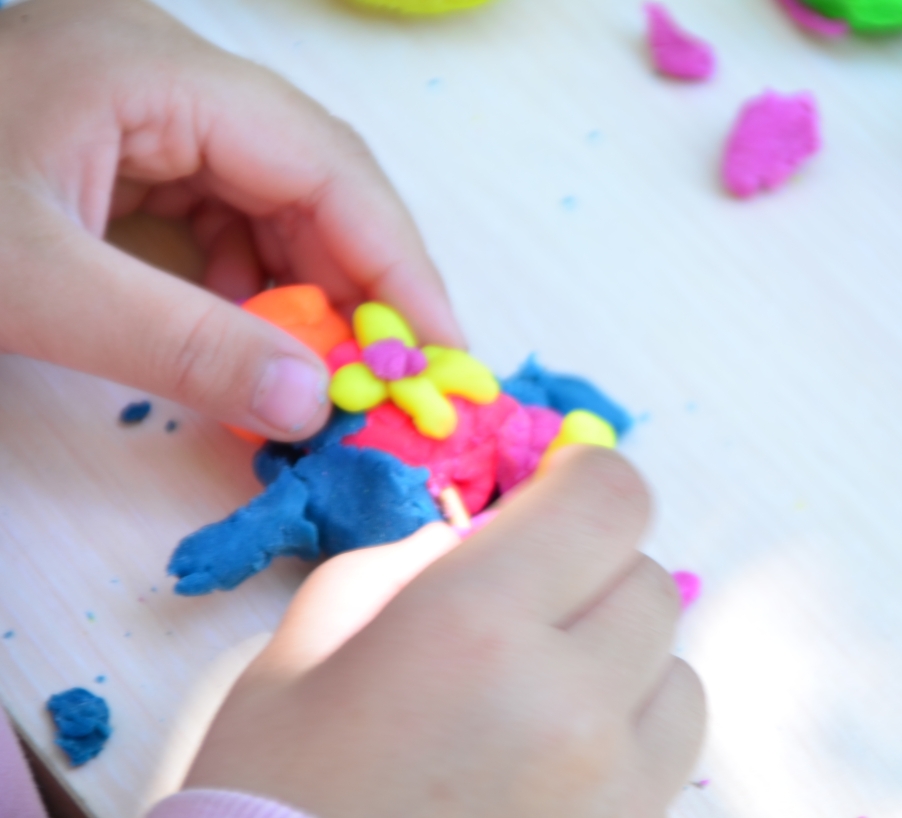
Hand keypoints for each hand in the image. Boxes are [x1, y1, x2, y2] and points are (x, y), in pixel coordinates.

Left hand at [0, 0, 461, 439]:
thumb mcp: (30, 288)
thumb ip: (179, 346)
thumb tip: (309, 407)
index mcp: (158, 73)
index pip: (328, 164)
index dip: (399, 265)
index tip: (443, 358)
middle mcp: (168, 76)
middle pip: (313, 178)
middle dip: (358, 284)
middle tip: (390, 383)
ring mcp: (143, 109)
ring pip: (272, 198)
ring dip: (304, 290)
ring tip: (321, 375)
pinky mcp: (120, 150)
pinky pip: (219, 214)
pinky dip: (246, 283)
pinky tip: (245, 337)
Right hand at [184, 448, 706, 816]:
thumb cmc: (269, 803)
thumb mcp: (299, 658)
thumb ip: (396, 570)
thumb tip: (471, 542)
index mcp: (475, 627)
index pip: (609, 499)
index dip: (583, 480)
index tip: (550, 493)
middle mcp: (569, 703)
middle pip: (648, 580)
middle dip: (591, 571)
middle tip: (524, 601)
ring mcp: (615, 789)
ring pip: (678, 670)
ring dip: (623, 657)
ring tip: (544, 689)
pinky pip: (670, 754)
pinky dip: (631, 732)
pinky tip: (558, 756)